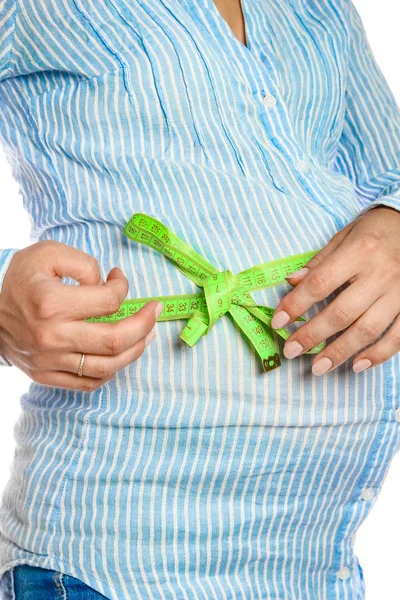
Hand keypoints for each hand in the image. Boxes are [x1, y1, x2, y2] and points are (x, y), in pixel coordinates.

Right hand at [0, 240, 161, 390]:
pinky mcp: (47, 375)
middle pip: (114, 340)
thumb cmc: (21, 280)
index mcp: (51, 303)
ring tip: (147, 335)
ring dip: (135, 350)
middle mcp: (51, 336)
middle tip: (156, 310)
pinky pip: (89, 383)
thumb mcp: (48, 253)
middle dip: (145, 324)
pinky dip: (111, 371)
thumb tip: (106, 285)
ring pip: (107, 366)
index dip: (122, 286)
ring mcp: (49, 360)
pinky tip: (120, 355)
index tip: (118, 277)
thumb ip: (83, 263)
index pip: (108, 301)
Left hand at [270, 206, 399, 374]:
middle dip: (313, 335)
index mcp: (359, 252)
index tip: (278, 322)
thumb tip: (291, 282)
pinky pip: (397, 336)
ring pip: (367, 330)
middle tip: (291, 350)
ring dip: (340, 352)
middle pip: (341, 312)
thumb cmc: (376, 231)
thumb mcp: (345, 236)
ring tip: (318, 368)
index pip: (320, 283)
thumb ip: (319, 262)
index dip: (296, 304)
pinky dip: (378, 354)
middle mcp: (380, 274)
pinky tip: (357, 365)